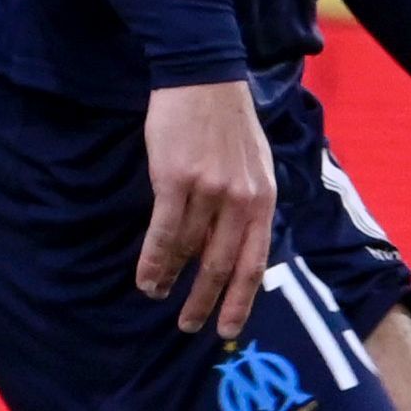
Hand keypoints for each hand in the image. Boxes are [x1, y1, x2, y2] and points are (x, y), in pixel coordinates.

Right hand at [135, 79, 274, 340]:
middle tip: (190, 326)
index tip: (229, 329)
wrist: (203, 81)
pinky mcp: (176, 180)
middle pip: (223, 265)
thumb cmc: (228, 126)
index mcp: (264, 199)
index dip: (242, 299)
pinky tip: (145, 278)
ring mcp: (209, 191)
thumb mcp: (255, 167)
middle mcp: (241, 200)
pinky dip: (153, 260)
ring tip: (158, 296)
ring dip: (171, 280)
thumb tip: (233, 248)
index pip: (256, 261)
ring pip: (189, 251)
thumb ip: (249, 206)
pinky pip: (163, 232)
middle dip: (206, 301)